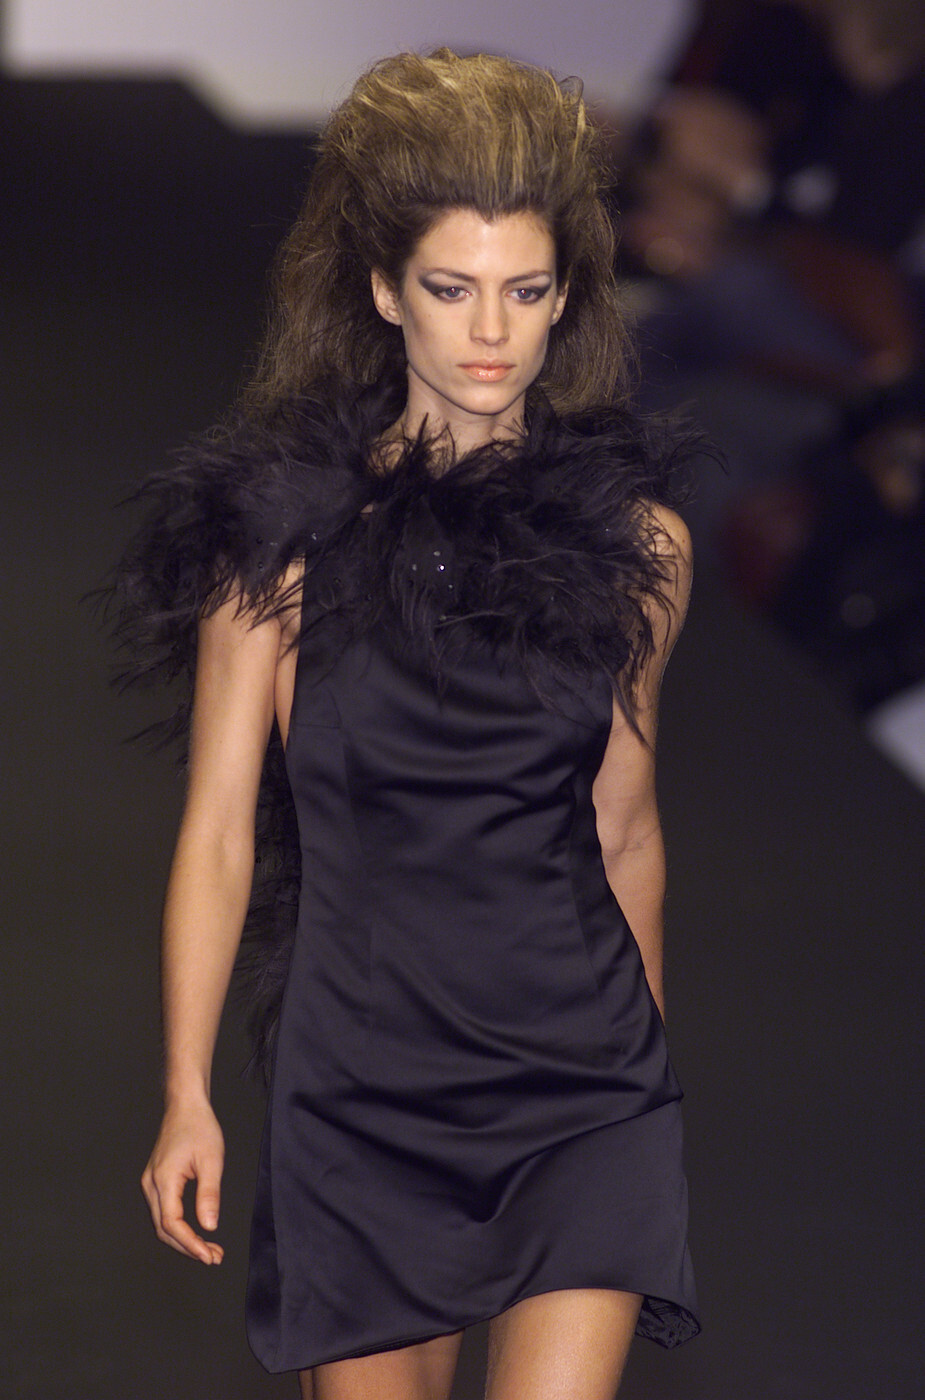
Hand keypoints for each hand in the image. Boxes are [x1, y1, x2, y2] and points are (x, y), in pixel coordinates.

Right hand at [141, 1098, 225, 1263]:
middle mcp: (151, 1185)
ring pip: (161, 1223)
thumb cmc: (199, 1127)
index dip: (190, 1243)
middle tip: (213, 1257)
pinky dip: (179, 1226)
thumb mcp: (211, 1160)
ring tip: (209, 1249)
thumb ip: (209, 1194)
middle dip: (188, 1247)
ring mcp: (150, 1183)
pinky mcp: (156, 1181)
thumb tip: (209, 1226)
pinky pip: (163, 1211)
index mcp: (163, 1180)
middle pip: (163, 1229)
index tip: (208, 1255)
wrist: (185, 1106)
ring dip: (183, 1239)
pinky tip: (196, 1231)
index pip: (171, 1223)